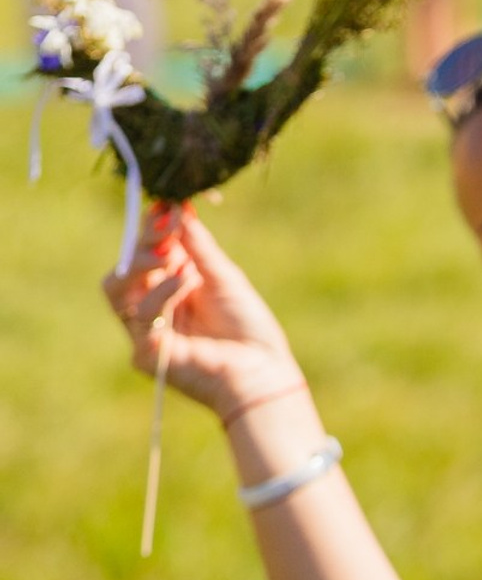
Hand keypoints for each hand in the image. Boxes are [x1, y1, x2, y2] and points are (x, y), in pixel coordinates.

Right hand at [100, 203, 306, 425]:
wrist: (264, 374)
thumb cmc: (250, 330)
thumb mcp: (225, 279)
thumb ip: (198, 247)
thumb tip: (179, 208)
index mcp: (171, 288)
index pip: (147, 252)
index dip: (151, 229)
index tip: (166, 205)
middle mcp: (154, 307)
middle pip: (126, 266)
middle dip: (144, 243)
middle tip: (166, 226)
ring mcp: (146, 331)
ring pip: (117, 287)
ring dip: (143, 264)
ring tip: (172, 254)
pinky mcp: (145, 352)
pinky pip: (140, 315)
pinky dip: (162, 292)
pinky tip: (186, 280)